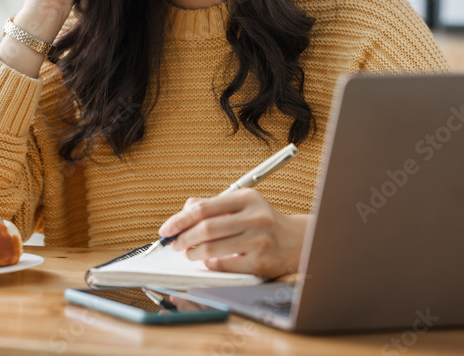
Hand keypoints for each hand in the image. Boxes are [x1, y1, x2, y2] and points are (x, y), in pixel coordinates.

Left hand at [158, 188, 307, 278]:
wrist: (297, 241)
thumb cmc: (262, 222)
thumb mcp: (242, 205)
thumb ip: (213, 206)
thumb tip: (184, 211)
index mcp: (247, 199)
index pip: (203, 208)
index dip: (180, 220)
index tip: (166, 229)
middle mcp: (255, 217)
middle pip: (206, 229)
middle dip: (184, 238)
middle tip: (175, 244)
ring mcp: (259, 240)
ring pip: (213, 248)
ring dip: (194, 253)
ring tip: (189, 253)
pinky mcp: (261, 262)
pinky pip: (225, 265)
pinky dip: (210, 264)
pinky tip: (207, 261)